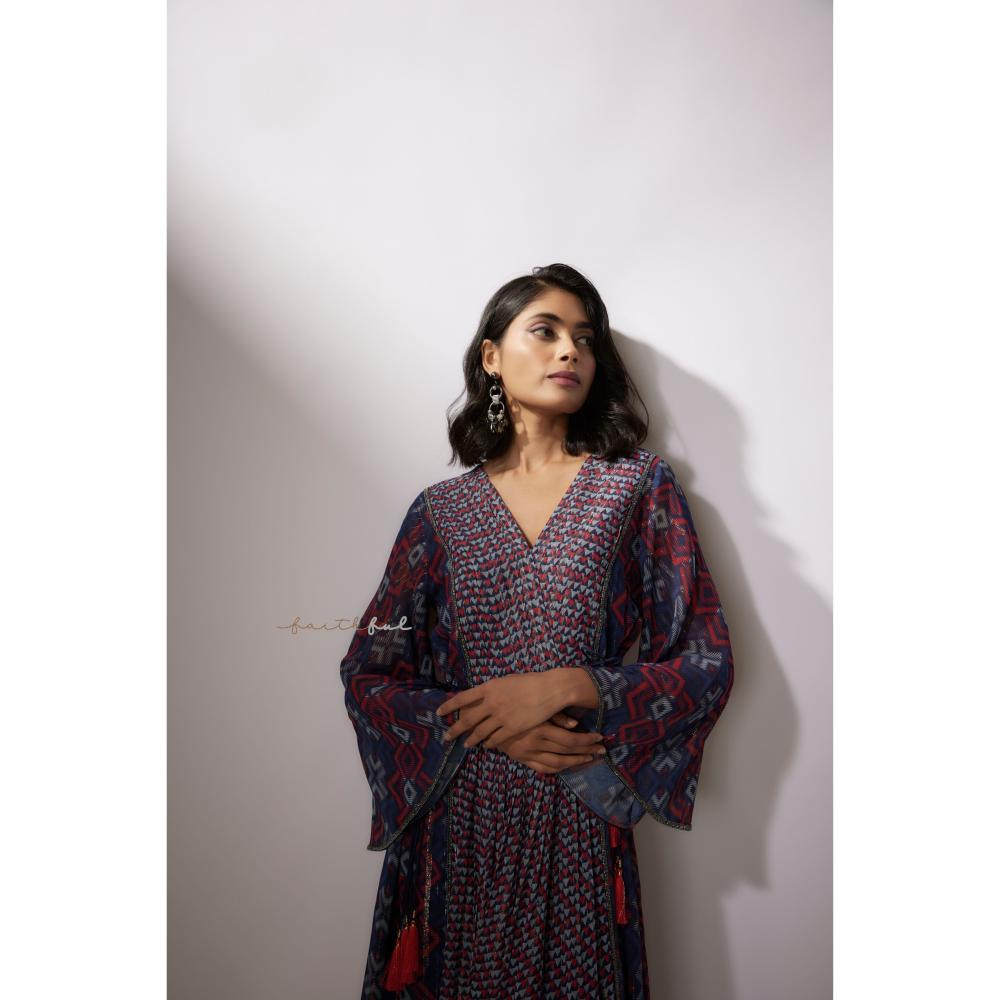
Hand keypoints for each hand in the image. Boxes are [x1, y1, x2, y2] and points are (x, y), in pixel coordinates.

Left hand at [437, 673, 565, 748]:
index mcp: (489, 687)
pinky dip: (489, 743)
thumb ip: (493, 689)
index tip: (439, 712)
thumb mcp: (507, 680)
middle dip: (455, 730)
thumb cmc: (530, 681)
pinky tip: (486, 746)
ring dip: (471, 740)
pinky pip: (496, 739)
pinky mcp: (512, 728)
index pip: (462, 698)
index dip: (449, 706)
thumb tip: (482, 695)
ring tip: (465, 745)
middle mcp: (491, 703)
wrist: (549, 689)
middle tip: (446, 737)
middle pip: (468, 719)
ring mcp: (501, 717)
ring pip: (480, 732)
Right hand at [496, 711, 606, 774]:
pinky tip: (568, 765)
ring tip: (590, 758)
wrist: (486, 717)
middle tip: (602, 750)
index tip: (599, 738)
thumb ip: (555, 715)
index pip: (570, 740)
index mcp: (540, 729)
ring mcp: (528, 754)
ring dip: (576, 762)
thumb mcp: (535, 705)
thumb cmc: (513, 704)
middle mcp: (535, 744)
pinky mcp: (522, 760)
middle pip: (567, 752)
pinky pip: (543, 768)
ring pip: (558, 764)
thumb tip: (575, 723)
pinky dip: (558, 769)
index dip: (587, 740)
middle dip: (587, 751)